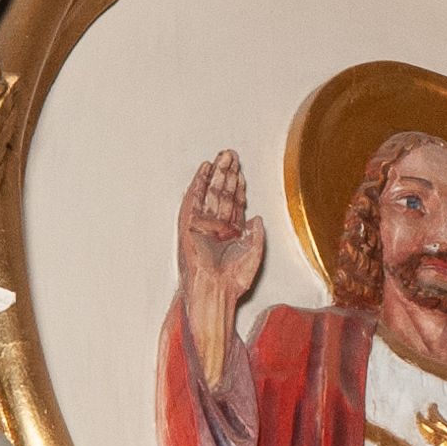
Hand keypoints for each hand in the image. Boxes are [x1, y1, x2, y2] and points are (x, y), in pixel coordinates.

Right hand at [178, 151, 263, 379]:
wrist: (216, 291)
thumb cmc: (234, 280)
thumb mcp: (254, 253)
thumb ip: (257, 234)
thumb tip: (257, 218)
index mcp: (230, 234)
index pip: (235, 204)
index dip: (239, 187)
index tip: (241, 170)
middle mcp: (216, 227)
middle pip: (222, 195)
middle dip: (227, 174)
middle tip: (231, 154)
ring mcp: (202, 225)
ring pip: (210, 194)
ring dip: (215, 175)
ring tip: (221, 156)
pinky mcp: (189, 226)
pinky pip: (193, 200)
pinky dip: (197, 185)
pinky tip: (203, 171)